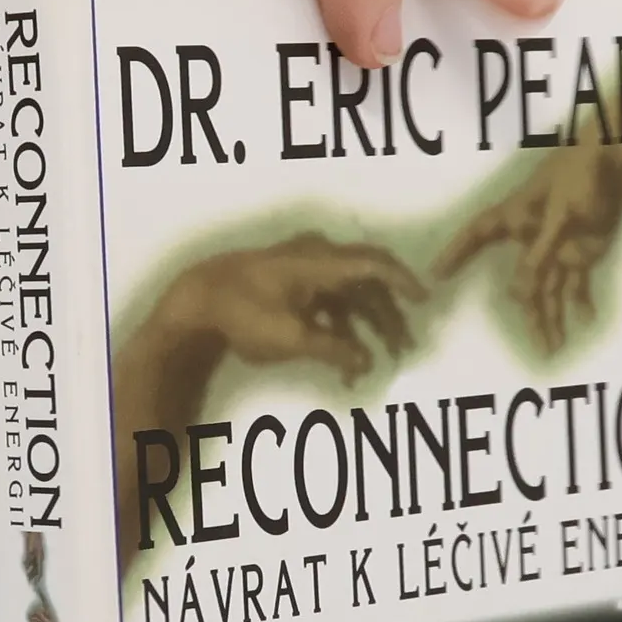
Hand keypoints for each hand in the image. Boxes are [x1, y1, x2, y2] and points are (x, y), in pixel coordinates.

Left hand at [163, 233, 422, 384]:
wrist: (197, 303)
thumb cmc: (245, 315)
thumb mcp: (294, 338)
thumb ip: (335, 349)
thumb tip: (367, 363)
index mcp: (322, 262)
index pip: (374, 265)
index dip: (403, 282)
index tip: (424, 300)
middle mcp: (317, 257)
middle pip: (365, 284)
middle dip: (387, 317)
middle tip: (403, 348)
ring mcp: (302, 269)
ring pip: (347, 295)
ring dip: (363, 327)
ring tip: (375, 362)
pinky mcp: (290, 284)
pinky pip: (327, 302)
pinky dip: (339, 327)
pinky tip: (343, 361)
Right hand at [435, 147, 621, 353]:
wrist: (615, 164)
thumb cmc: (579, 175)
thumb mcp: (560, 211)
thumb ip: (542, 252)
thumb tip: (520, 292)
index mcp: (517, 217)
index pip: (478, 233)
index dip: (456, 252)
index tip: (436, 274)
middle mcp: (531, 240)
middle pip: (524, 284)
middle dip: (528, 316)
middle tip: (532, 348)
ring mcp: (556, 249)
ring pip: (550, 291)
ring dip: (552, 319)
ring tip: (552, 350)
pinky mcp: (580, 253)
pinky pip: (577, 284)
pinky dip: (581, 303)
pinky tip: (585, 321)